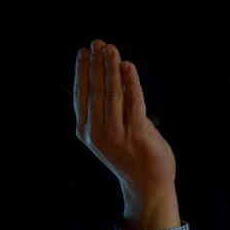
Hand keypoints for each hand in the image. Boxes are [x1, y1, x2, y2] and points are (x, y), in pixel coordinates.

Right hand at [73, 39, 179, 229]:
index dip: (81, 71)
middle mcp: (97, 133)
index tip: (83, 51)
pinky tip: (128, 66)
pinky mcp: (137, 134)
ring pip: (112, 92)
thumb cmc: (131, 157)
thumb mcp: (112, 134)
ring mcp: (117, 134)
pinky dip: (130, 81)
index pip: (81, 95)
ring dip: (111, 67)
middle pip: (95, 90)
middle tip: (98, 43)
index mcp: (86, 132)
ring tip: (111, 49)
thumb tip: (114, 75)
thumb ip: (110, 110)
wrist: (148, 186)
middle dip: (96, 63)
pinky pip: (133, 101)